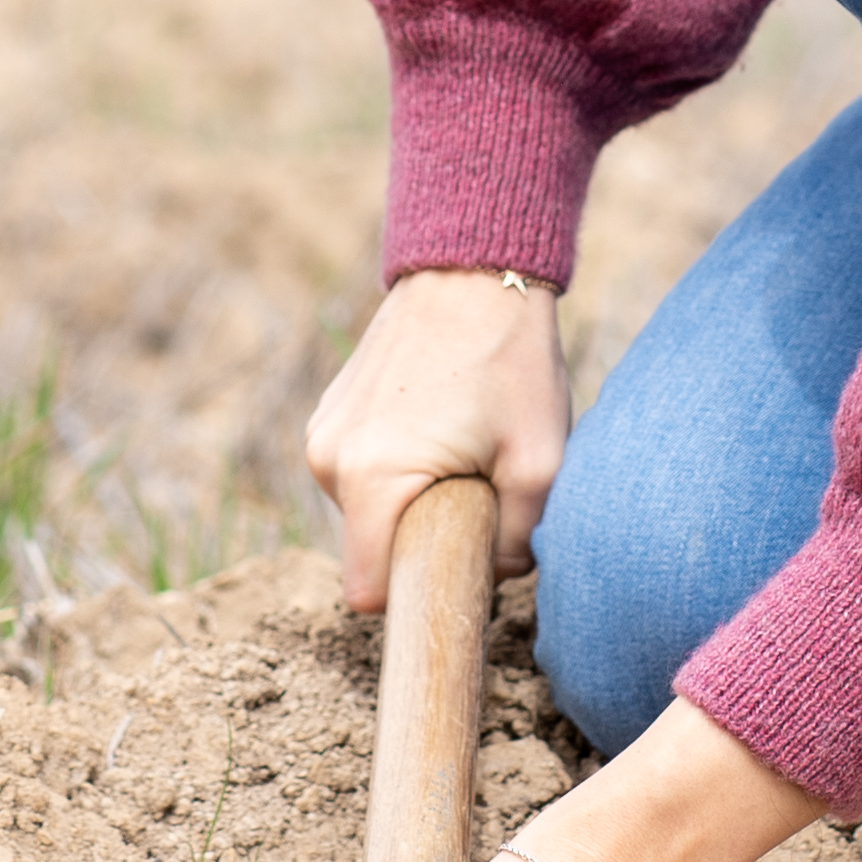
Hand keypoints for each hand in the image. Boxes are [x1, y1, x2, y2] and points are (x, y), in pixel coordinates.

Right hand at [304, 266, 566, 606]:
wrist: (472, 269)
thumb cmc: (510, 361)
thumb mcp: (540, 462)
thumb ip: (521, 542)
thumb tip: (497, 575)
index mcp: (372, 478)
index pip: (370, 592)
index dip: (418, 591)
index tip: (462, 567)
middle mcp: (328, 460)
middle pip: (372, 550)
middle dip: (423, 540)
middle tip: (478, 489)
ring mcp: (322, 433)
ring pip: (368, 512)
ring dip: (413, 501)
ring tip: (462, 448)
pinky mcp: (329, 413)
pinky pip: (362, 473)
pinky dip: (399, 468)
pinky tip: (440, 426)